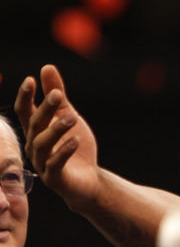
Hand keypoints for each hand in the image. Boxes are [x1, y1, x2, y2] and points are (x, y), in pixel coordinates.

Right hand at [14, 64, 101, 210]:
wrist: (88, 180)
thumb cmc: (74, 146)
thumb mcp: (68, 116)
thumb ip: (58, 95)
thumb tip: (47, 67)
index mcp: (35, 131)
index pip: (24, 112)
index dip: (25, 96)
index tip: (31, 80)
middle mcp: (34, 146)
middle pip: (35, 125)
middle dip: (45, 109)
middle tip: (59, 94)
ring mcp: (42, 163)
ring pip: (43, 144)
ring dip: (57, 129)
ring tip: (72, 117)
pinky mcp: (54, 178)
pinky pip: (55, 164)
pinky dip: (64, 151)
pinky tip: (75, 140)